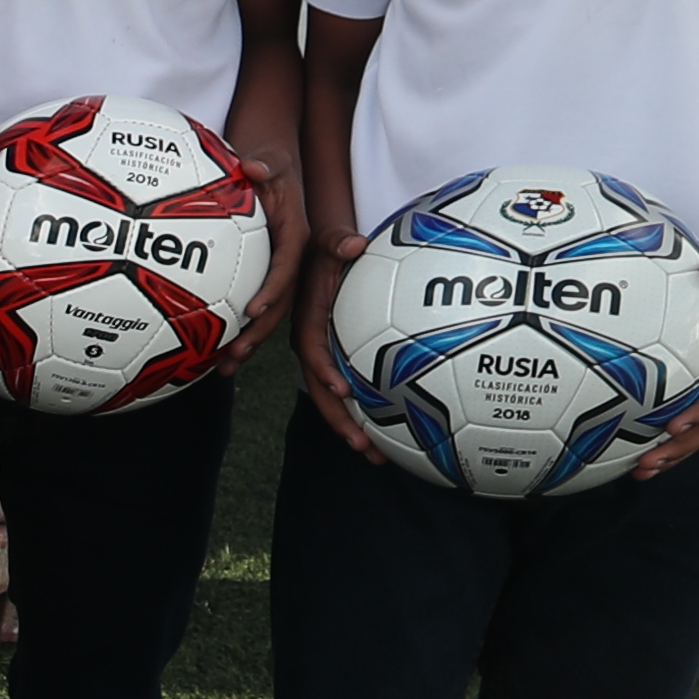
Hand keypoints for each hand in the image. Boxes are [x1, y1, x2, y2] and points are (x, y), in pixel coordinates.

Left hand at [217, 125, 307, 369]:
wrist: (270, 167)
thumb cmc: (270, 162)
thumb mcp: (272, 158)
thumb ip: (266, 165)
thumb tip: (254, 169)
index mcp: (295, 235)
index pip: (287, 267)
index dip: (273, 289)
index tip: (253, 310)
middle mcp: (289, 258)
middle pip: (280, 303)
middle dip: (259, 333)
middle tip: (234, 354)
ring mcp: (275, 270)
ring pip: (266, 313)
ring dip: (247, 342)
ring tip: (223, 368)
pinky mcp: (260, 276)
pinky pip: (248, 305)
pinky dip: (233, 329)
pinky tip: (207, 352)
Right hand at [287, 229, 375, 456]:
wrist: (317, 254)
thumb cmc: (324, 248)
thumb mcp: (327, 242)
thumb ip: (337, 242)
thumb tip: (354, 242)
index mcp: (308, 322)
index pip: (313, 350)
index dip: (325, 372)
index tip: (344, 390)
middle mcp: (314, 345)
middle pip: (322, 390)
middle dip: (340, 421)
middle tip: (362, 446)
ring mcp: (326, 356)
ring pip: (334, 399)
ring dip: (352, 429)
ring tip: (377, 457)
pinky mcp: (339, 359)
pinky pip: (349, 390)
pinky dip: (365, 414)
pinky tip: (390, 434)